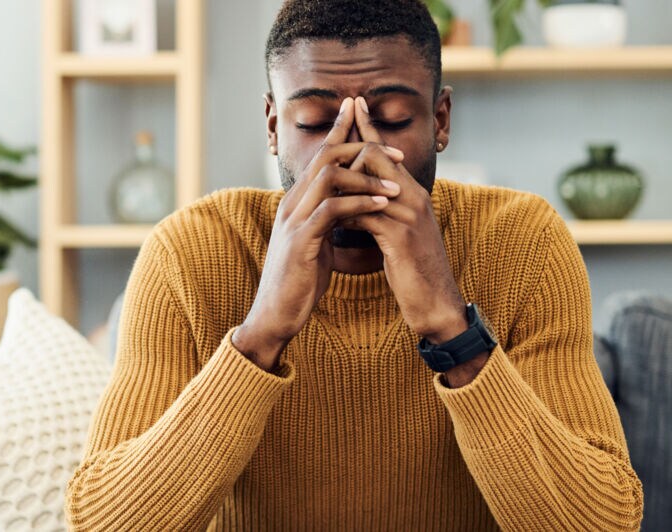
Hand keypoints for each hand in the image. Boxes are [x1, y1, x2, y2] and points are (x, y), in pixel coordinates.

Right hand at [233, 97, 402, 370]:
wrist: (276, 314)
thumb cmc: (298, 281)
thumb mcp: (314, 242)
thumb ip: (326, 220)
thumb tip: (346, 206)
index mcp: (296, 202)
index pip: (319, 156)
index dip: (341, 132)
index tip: (363, 116)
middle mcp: (292, 204)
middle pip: (324, 156)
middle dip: (360, 146)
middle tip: (395, 151)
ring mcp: (294, 221)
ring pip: (328, 177)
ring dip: (366, 176)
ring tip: (395, 184)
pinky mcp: (301, 241)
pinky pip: (332, 210)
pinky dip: (360, 203)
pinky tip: (381, 205)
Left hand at [341, 97, 480, 378]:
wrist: (437, 304)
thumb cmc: (414, 271)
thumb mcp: (397, 235)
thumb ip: (381, 212)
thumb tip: (354, 201)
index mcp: (413, 193)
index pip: (387, 151)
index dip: (368, 128)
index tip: (351, 105)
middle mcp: (414, 196)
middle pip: (375, 155)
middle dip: (347, 150)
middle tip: (327, 150)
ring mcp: (409, 215)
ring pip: (368, 180)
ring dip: (341, 181)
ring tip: (320, 183)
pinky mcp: (400, 237)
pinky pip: (365, 213)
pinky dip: (346, 212)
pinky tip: (333, 217)